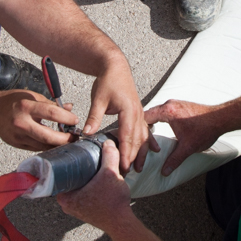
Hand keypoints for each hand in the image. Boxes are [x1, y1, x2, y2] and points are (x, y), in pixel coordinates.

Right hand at [0, 91, 77, 151]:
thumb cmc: (11, 101)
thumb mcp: (31, 96)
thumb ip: (50, 104)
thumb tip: (69, 108)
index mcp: (26, 106)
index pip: (52, 113)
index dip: (67, 118)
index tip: (75, 120)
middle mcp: (22, 123)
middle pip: (48, 136)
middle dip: (65, 139)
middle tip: (75, 137)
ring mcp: (18, 136)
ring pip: (43, 145)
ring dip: (58, 145)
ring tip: (68, 142)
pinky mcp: (17, 144)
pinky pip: (36, 148)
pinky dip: (47, 146)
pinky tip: (55, 144)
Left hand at [57, 139, 132, 231]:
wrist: (122, 222)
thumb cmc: (113, 203)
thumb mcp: (111, 174)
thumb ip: (109, 156)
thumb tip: (107, 143)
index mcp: (65, 197)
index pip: (57, 175)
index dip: (65, 162)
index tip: (71, 154)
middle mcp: (67, 205)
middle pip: (67, 180)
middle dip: (75, 169)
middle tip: (82, 158)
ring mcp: (75, 209)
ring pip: (75, 187)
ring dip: (81, 178)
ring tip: (89, 166)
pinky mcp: (84, 211)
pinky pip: (81, 194)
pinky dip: (87, 187)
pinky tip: (94, 179)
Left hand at [83, 57, 149, 172]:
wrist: (116, 67)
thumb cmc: (108, 80)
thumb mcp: (98, 99)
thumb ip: (94, 117)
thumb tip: (87, 133)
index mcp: (128, 110)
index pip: (127, 136)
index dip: (126, 152)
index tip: (123, 166)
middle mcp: (138, 113)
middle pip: (137, 140)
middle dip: (133, 157)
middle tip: (127, 173)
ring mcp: (140, 113)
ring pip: (143, 137)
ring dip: (142, 153)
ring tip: (139, 168)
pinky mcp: (139, 113)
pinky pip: (146, 130)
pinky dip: (149, 142)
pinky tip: (154, 151)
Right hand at [145, 99, 224, 175]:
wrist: (221, 119)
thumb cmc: (206, 129)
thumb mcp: (187, 147)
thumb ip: (174, 160)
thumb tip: (164, 171)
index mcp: (168, 111)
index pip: (145, 118)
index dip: (140, 131)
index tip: (139, 142)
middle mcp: (170, 104)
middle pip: (148, 115)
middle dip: (144, 128)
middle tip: (141, 141)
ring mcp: (175, 104)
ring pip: (156, 113)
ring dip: (151, 124)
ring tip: (149, 136)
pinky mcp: (180, 106)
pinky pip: (163, 112)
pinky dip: (159, 120)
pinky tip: (160, 129)